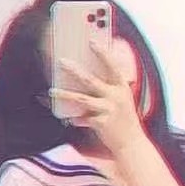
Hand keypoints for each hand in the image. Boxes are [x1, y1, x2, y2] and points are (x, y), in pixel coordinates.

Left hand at [52, 38, 143, 154]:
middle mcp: (115, 97)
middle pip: (90, 80)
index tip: (91, 42)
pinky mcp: (101, 123)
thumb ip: (111, 89)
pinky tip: (70, 119)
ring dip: (65, 94)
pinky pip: (82, 119)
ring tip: (52, 91)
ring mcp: (108, 110)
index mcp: (121, 88)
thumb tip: (92, 80)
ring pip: (81, 99)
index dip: (102, 53)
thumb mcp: (123, 101)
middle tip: (61, 61)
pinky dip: (75, 119)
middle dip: (74, 69)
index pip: (112, 66)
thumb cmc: (125, 121)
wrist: (132, 144)